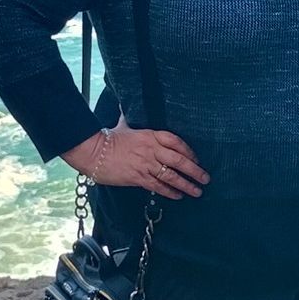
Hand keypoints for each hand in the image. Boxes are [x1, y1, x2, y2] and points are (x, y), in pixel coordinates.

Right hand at [61, 128, 208, 199]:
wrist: (92, 152)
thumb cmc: (108, 138)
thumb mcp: (123, 124)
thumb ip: (129, 116)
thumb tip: (126, 104)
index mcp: (151, 135)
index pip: (177, 142)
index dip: (189, 151)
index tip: (197, 159)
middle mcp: (152, 150)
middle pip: (179, 160)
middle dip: (195, 170)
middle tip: (206, 178)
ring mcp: (146, 164)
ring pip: (171, 176)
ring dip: (186, 184)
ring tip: (197, 191)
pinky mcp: (138, 177)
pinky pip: (158, 186)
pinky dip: (169, 191)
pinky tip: (178, 196)